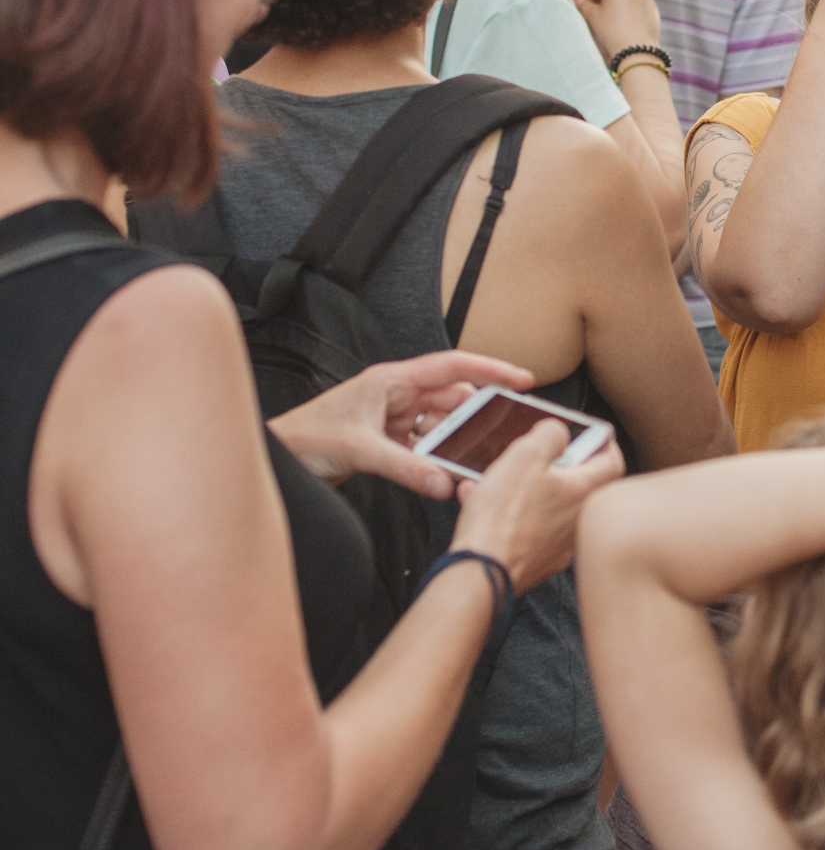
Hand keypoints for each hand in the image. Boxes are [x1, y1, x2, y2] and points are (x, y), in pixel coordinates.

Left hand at [268, 353, 535, 499]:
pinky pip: (426, 448)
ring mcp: (394, 420)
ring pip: (441, 427)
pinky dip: (438, 460)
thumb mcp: (358, 449)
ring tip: (474, 459)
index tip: (521, 378)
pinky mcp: (389, 443)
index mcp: (392, 380)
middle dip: (476, 416)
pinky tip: (445, 473)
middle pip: (452, 400)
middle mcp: (397, 396)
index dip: (490, 369)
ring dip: (456, 443)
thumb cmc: (304, 437)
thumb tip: (444, 483)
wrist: (277, 458)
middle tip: (504, 431)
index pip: (452, 367)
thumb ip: (405, 468)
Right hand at [454, 419, 625, 593]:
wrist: (479, 572)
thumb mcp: (525, 456)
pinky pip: (526, 527)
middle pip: (575, 483)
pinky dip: (508, 514)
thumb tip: (559, 430)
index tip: (589, 434)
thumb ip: (550, 434)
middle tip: (534, 456)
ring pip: (546, 505)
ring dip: (523, 489)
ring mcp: (557, 544)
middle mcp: (576, 521)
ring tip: (495, 480)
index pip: (612, 460)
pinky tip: (481, 506)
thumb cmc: (502, 520)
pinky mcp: (535, 560)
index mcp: (583, 492)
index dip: (602, 442)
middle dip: (552, 465)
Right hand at [562, 0, 663, 60]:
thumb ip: (582, 2)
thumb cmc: (612, 33)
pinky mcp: (651, 5)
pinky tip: (622, 18)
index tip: (588, 0)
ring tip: (609, 11)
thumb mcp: (591, 15)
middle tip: (596, 1)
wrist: (636, 53)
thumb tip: (579, 0)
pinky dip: (627, 3)